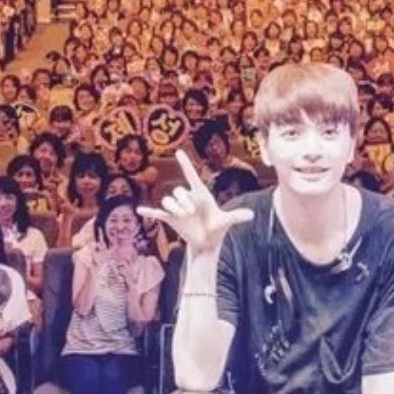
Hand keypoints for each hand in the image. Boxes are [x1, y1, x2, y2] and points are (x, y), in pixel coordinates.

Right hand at [138, 150, 253, 255]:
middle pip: (178, 191)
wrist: (207, 242)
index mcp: (200, 194)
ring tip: (184, 217)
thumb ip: (236, 217)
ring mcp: (178, 208)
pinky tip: (141, 210)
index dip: (186, 164)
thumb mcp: (226, 222)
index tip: (179, 152)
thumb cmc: (217, 228)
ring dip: (174, 208)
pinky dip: (149, 211)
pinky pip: (158, 212)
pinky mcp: (171, 218)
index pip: (191, 176)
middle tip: (191, 213)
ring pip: (168, 201)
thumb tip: (252, 215)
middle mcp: (188, 198)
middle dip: (182, 202)